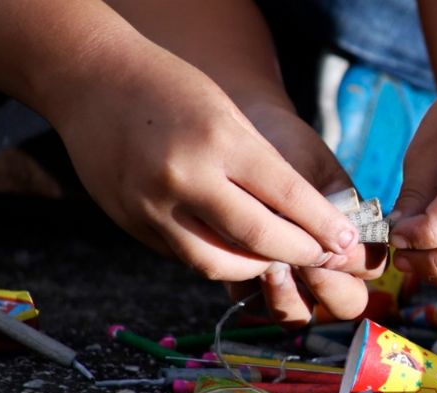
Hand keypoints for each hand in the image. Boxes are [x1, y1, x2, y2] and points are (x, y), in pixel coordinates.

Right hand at [52, 45, 359, 284]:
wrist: (92, 81)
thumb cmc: (172, 90)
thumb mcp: (229, 116)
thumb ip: (262, 167)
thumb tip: (305, 220)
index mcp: (220, 142)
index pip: (288, 198)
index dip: (323, 227)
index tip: (344, 240)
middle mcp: (186, 178)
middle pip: (260, 240)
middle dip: (301, 254)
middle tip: (322, 256)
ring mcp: (153, 206)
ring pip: (219, 264)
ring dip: (257, 268)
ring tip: (278, 257)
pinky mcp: (132, 225)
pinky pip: (185, 257)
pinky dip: (217, 257)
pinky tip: (234, 248)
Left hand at [227, 101, 386, 325]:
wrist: (249, 134)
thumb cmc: (290, 149)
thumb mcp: (314, 170)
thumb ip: (327, 207)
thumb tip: (337, 246)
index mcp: (352, 238)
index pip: (372, 267)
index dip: (357, 262)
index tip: (334, 244)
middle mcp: (326, 266)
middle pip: (346, 304)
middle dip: (330, 288)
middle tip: (308, 263)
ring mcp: (289, 278)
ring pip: (300, 315)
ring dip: (289, 298)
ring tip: (272, 268)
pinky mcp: (246, 280)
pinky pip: (253, 305)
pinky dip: (250, 291)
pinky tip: (242, 263)